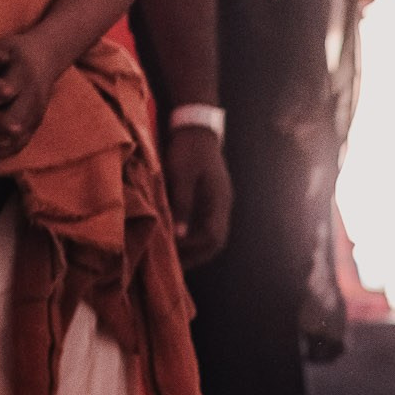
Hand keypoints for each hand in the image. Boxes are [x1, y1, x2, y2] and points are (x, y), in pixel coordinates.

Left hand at [0, 37, 52, 165]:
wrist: (47, 56)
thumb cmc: (14, 52)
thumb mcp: (0, 50)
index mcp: (24, 74)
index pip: (5, 92)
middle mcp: (34, 96)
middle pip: (11, 122)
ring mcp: (38, 113)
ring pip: (15, 137)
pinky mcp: (37, 123)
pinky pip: (21, 143)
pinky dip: (1, 152)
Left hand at [165, 124, 232, 267]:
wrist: (197, 128)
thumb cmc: (188, 150)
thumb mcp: (181, 175)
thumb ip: (181, 205)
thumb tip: (178, 235)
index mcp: (218, 201)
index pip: (211, 237)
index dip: (191, 249)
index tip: (171, 253)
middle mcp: (223, 205)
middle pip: (215, 242)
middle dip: (195, 256)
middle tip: (174, 267)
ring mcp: (219, 203)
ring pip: (212, 236)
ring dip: (195, 249)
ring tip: (174, 257)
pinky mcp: (211, 199)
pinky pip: (206, 226)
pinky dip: (193, 237)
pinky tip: (178, 239)